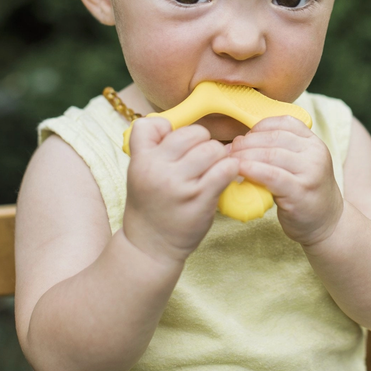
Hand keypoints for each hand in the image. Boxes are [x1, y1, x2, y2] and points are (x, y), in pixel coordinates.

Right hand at [123, 117, 238, 265]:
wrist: (149, 247)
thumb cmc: (150, 205)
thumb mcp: (140, 172)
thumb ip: (152, 146)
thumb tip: (173, 123)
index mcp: (141, 160)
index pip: (153, 124)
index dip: (170, 130)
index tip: (177, 146)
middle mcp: (158, 169)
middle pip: (193, 133)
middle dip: (203, 142)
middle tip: (202, 159)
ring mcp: (179, 185)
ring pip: (213, 148)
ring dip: (219, 156)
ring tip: (213, 169)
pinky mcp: (200, 199)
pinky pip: (226, 169)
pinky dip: (230, 169)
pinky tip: (225, 176)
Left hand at [230, 116, 343, 247]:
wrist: (327, 224)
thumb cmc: (303, 191)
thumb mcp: (298, 163)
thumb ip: (280, 149)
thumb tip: (241, 140)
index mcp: (313, 141)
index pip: (283, 123)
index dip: (258, 128)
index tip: (242, 138)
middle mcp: (315, 153)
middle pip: (273, 138)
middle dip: (246, 142)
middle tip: (229, 150)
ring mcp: (311, 172)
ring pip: (270, 155)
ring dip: (244, 156)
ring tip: (229, 161)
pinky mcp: (301, 191)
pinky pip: (271, 175)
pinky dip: (252, 170)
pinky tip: (239, 171)